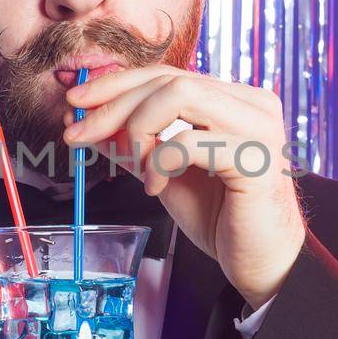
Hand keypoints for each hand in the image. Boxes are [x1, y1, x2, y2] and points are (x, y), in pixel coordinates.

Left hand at [64, 65, 305, 309]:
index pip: (167, 74)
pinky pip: (190, 141)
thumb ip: (133, 146)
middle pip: (168, 79)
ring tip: (134, 164)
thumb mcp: (164, 174)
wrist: (262, 264)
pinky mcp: (256, 159)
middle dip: (113, 105)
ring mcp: (258, 127)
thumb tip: (87, 126)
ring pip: (179, 95)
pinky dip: (160, 162)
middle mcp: (252, 103)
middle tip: (77, 133)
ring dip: (138, 128)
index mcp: (234, 100)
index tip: (75, 104)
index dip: (116, 85)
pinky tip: (155, 188)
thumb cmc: (222, 219)